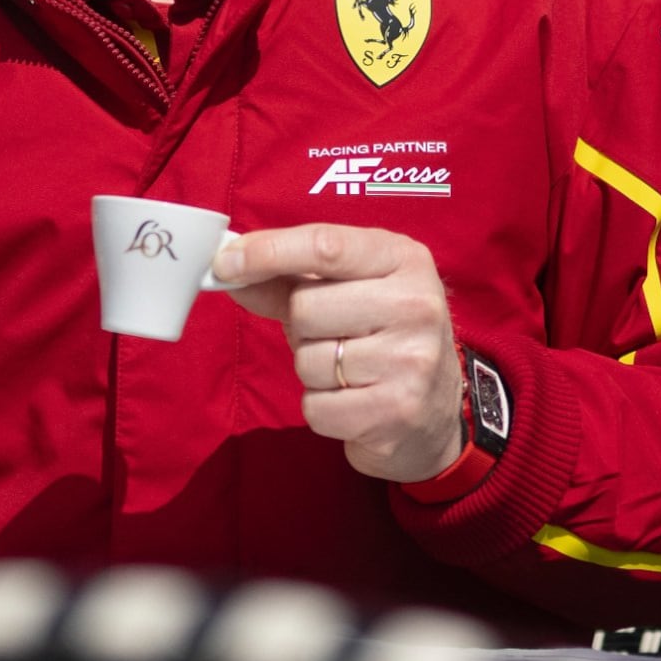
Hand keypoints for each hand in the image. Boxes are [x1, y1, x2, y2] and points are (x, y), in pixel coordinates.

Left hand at [215, 222, 462, 484]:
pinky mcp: (397, 412)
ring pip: (308, 360)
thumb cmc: (382, 339)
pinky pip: (316, 408)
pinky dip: (322, 408)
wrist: (435, 414)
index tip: (226, 262)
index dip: (268, 252)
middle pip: (306, 307)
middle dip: (302, 327)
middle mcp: (417, 304)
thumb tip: (228, 268)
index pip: (325, 246)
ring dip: (313, 371)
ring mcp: (411, 360)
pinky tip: (354, 401)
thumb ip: (288, 279)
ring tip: (350, 371)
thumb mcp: (350, 292)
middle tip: (334, 336)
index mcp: (405, 260)